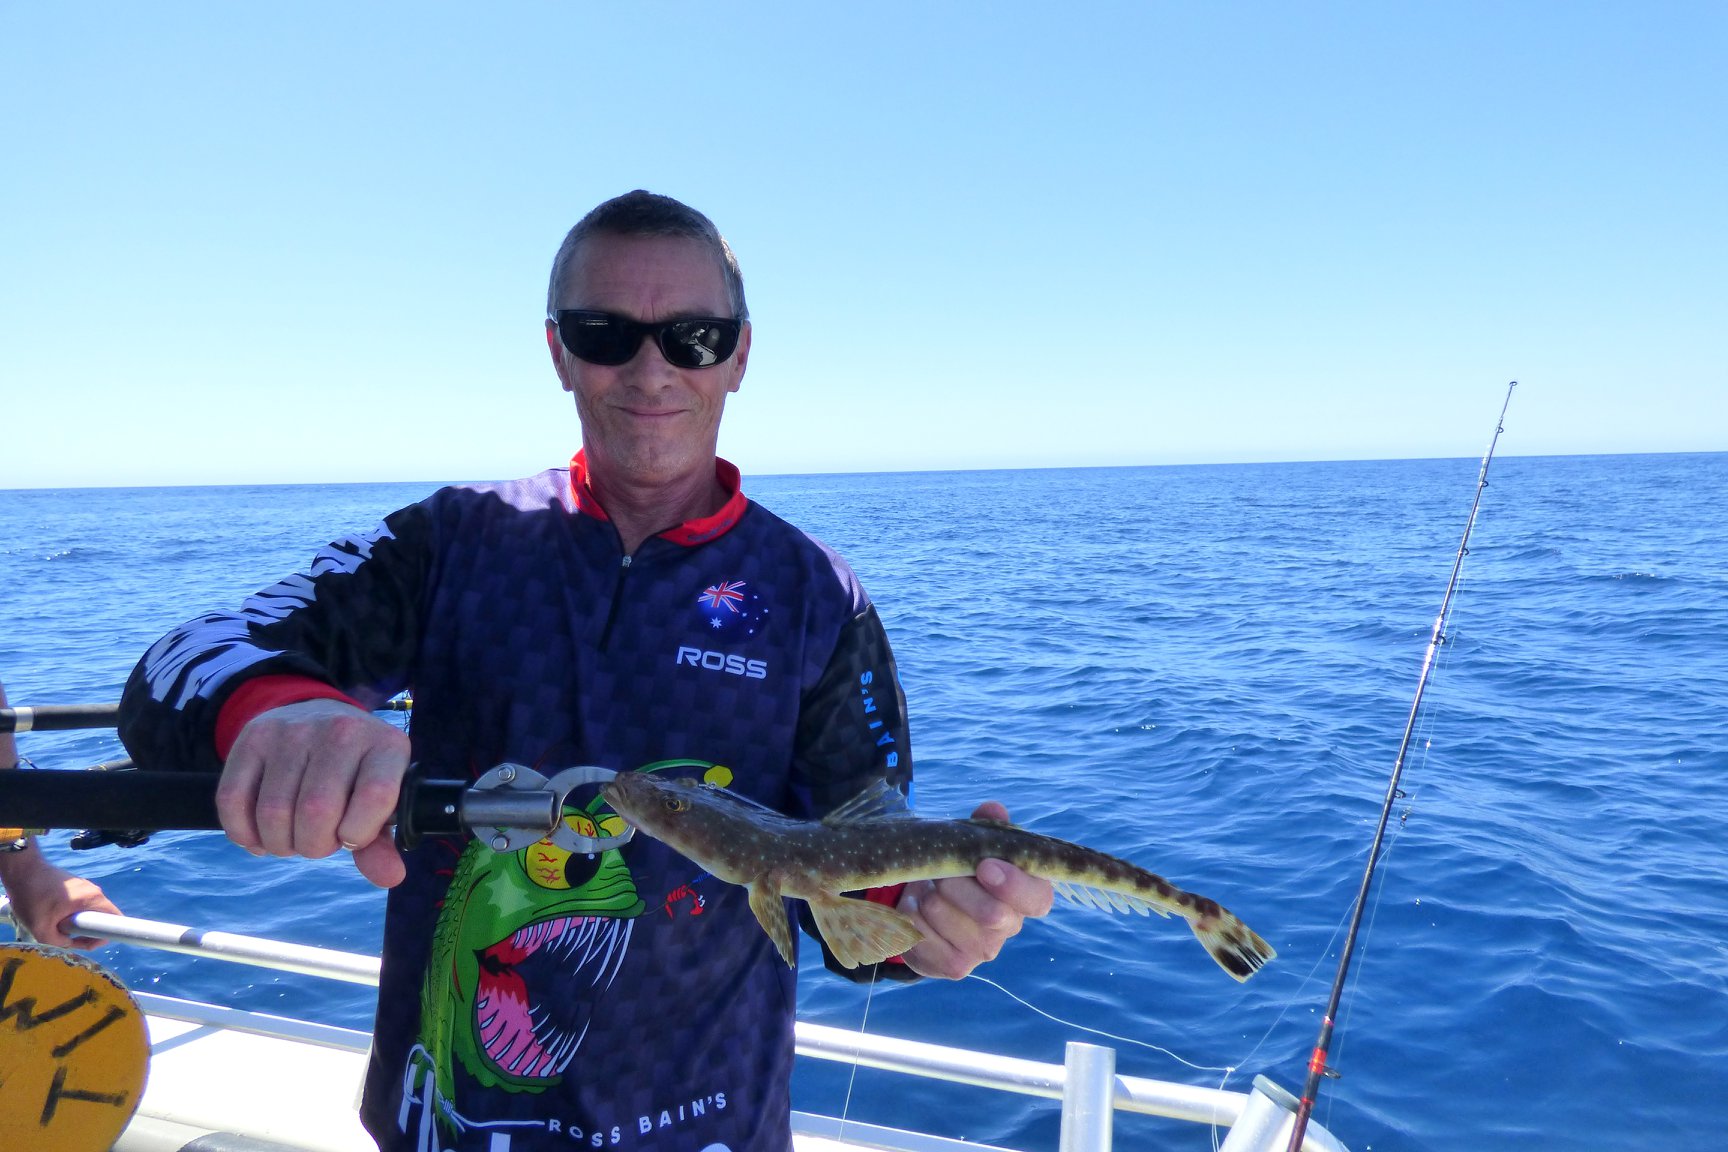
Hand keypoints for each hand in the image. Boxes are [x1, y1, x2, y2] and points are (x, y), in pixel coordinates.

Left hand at [2, 856, 122, 948]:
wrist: (23, 872)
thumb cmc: (33, 900)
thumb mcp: (42, 930)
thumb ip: (60, 942)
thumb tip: (70, 942)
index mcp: (92, 899)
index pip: (115, 919)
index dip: (105, 936)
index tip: (87, 943)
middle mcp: (94, 890)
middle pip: (102, 916)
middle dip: (89, 931)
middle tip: (70, 938)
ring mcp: (86, 886)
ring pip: (91, 910)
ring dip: (81, 921)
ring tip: (60, 926)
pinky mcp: (77, 884)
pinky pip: (83, 903)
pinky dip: (75, 913)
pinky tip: (56, 915)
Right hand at [219, 698, 411, 887]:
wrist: (317, 715)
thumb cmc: (355, 773)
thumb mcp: (380, 802)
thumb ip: (380, 843)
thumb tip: (389, 877)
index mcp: (386, 746)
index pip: (375, 797)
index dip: (358, 833)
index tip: (351, 837)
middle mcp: (341, 731)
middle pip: (316, 812)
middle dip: (313, 845)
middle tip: (317, 840)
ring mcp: (294, 730)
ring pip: (273, 812)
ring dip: (279, 843)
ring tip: (292, 835)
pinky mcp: (253, 737)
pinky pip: (233, 801)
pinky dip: (243, 833)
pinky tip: (260, 835)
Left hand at [898, 801, 1054, 978]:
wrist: (930, 910)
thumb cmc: (961, 872)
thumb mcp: (973, 845)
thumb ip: (986, 827)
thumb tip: (992, 809)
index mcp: (1027, 896)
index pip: (1037, 899)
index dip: (1012, 884)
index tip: (984, 866)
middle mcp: (1011, 927)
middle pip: (990, 914)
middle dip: (954, 884)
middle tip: (940, 872)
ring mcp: (982, 951)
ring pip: (945, 916)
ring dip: (926, 894)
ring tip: (929, 889)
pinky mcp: (953, 967)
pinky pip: (920, 934)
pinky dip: (909, 914)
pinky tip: (917, 910)